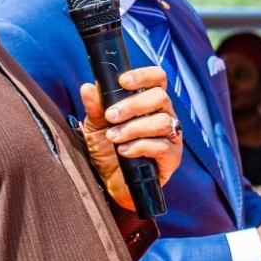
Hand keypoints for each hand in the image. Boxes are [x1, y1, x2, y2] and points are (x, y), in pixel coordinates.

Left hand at [80, 66, 182, 210]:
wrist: (110, 185)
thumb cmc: (107, 152)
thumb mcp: (96, 128)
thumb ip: (94, 108)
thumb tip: (88, 87)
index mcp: (149, 103)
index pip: (158, 79)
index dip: (144, 75)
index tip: (123, 81)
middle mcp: (165, 115)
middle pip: (160, 97)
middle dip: (132, 105)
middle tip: (111, 117)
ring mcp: (171, 136)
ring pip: (162, 121)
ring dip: (133, 128)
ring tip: (113, 137)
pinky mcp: (172, 158)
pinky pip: (162, 146)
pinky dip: (140, 146)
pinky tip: (124, 151)